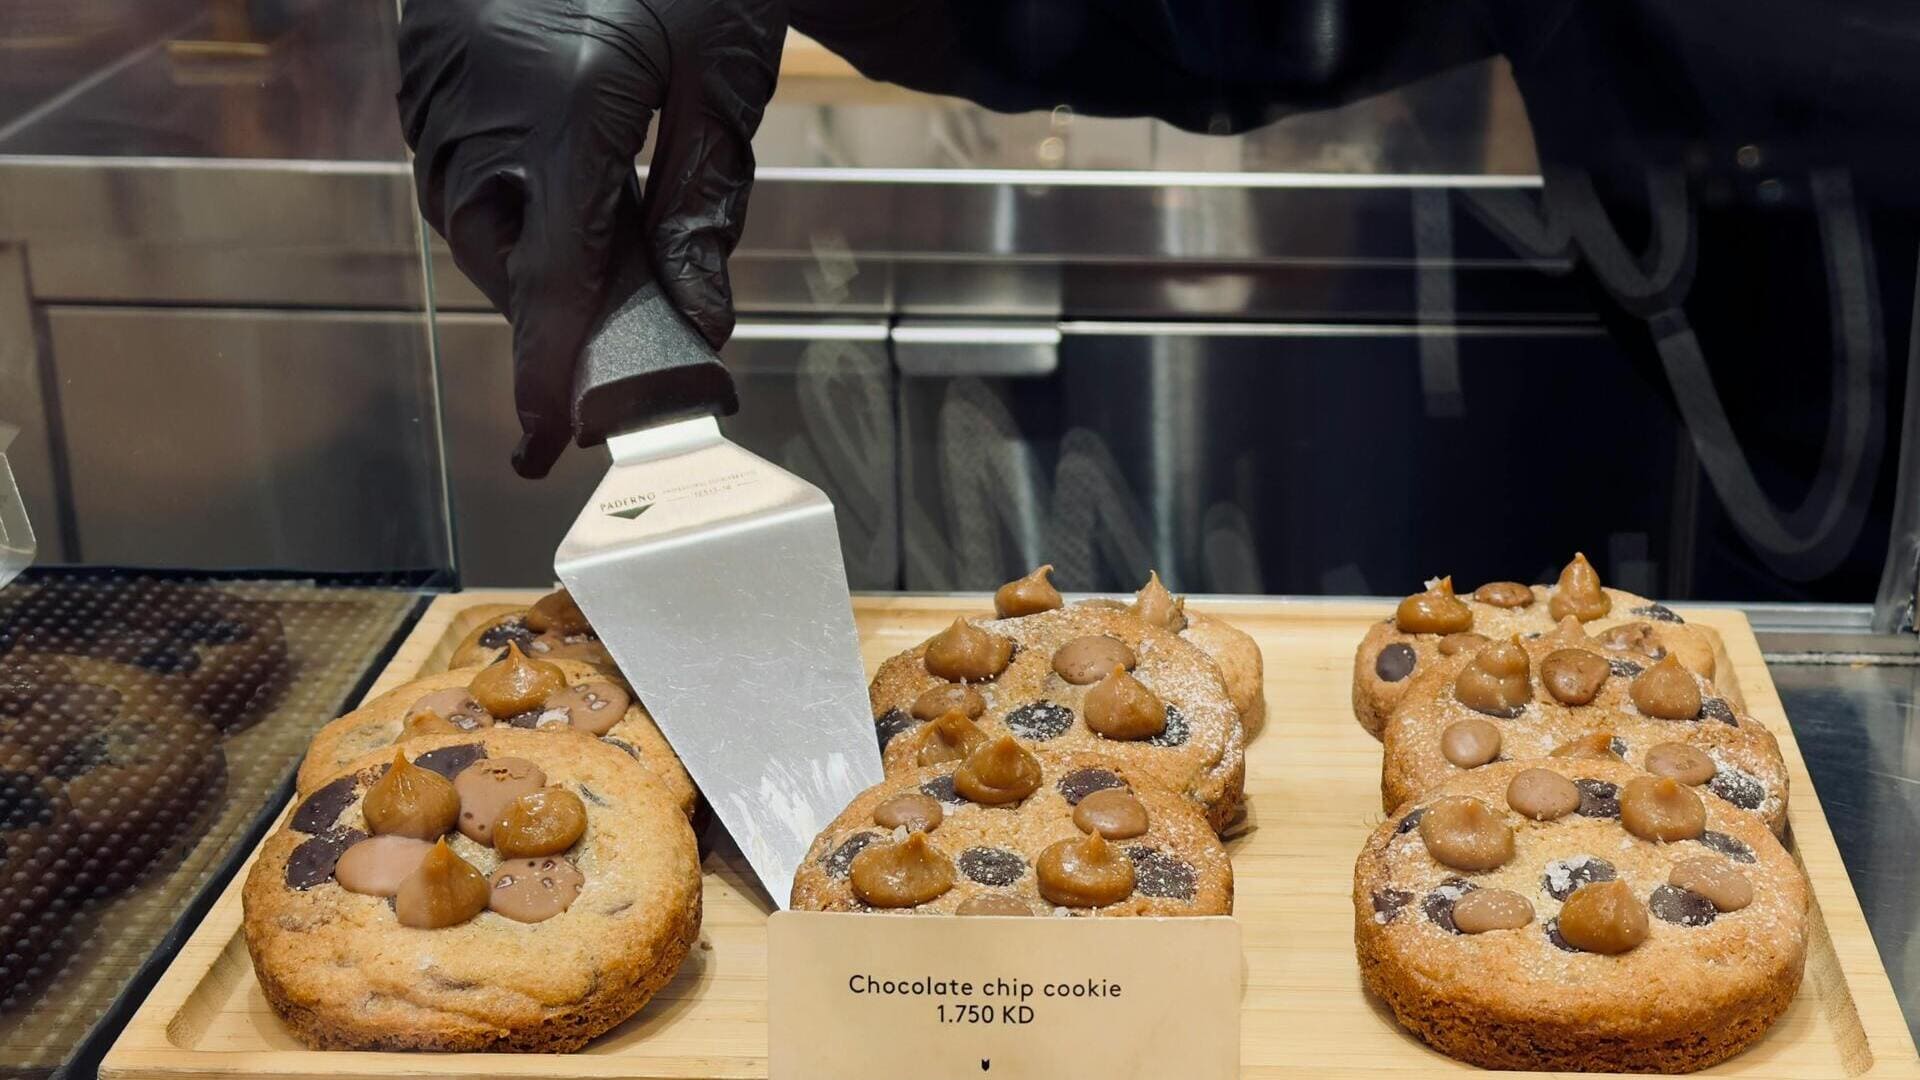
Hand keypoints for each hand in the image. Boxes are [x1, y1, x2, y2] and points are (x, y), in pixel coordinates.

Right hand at [399, 0, 783, 477]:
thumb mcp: (721, 74)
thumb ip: (707, 201)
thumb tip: (699, 316)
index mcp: (564, 107)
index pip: (550, 280)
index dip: (550, 372)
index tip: (545, 443)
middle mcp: (480, 106)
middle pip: (507, 264)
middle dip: (560, 312)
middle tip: (625, 337)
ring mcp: (438, 87)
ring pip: (475, 226)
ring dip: (536, 258)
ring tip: (606, 253)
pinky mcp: (424, 72)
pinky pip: (461, 173)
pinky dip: (511, 204)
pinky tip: (567, 192)